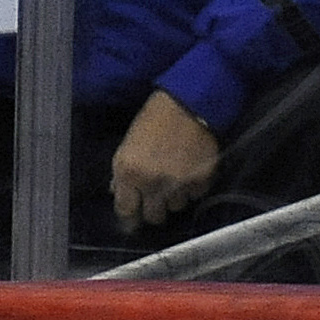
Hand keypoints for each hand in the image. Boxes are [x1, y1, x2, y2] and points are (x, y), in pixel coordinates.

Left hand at [111, 90, 221, 231]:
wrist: (190, 102)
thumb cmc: (154, 120)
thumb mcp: (128, 144)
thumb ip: (121, 173)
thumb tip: (117, 192)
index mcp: (129, 174)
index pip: (125, 211)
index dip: (130, 213)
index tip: (134, 212)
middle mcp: (153, 183)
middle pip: (153, 216)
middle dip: (154, 209)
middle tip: (156, 197)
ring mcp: (179, 184)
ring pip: (176, 207)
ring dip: (175, 197)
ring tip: (176, 180)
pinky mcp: (202, 180)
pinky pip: (196, 195)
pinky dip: (193, 188)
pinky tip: (191, 172)